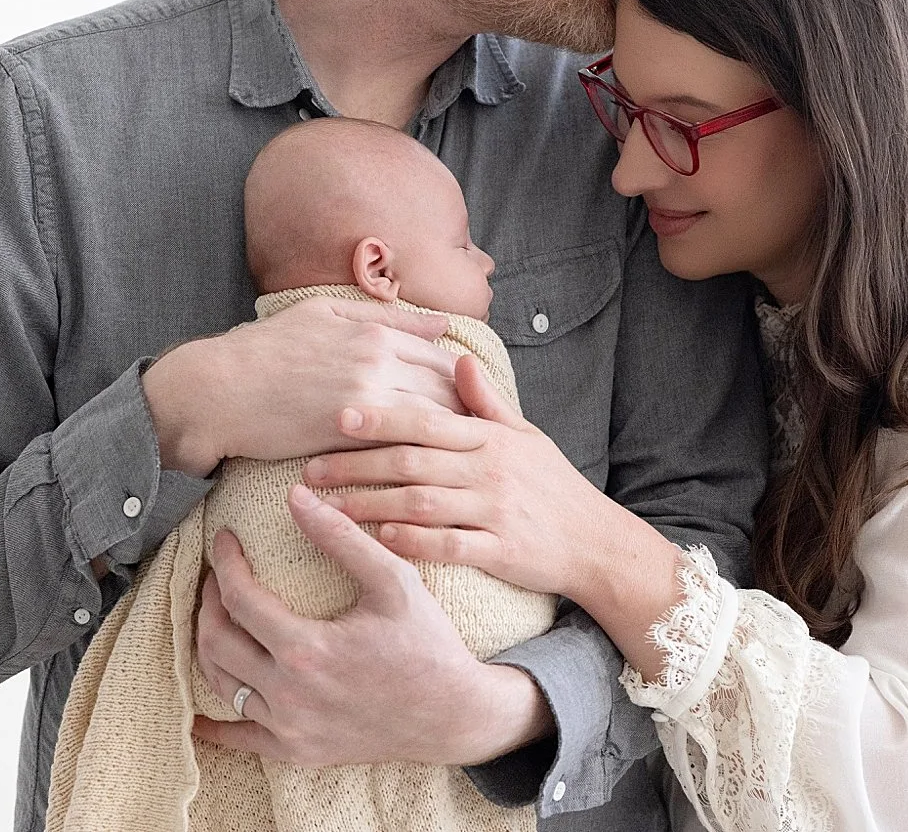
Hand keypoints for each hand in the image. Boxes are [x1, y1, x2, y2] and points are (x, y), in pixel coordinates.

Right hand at [143, 297, 459, 473]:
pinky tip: (429, 480)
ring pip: (429, 422)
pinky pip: (397, 449)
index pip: (445, 362)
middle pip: (447, 393)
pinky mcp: (345, 436)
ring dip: (450, 446)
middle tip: (484, 447)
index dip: (467, 388)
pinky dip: (418, 463)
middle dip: (469, 419)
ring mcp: (364, 400)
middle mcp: (378, 362)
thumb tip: (439, 325)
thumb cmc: (265, 349)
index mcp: (376, 332)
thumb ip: (385, 317)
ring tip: (464, 468)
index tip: (479, 410)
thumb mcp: (324, 314)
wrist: (217, 389)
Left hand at [191, 486, 552, 765]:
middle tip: (217, 575)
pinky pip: (239, 737)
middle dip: (208, 600)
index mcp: (306, 649)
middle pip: (217, 640)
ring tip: (217, 616)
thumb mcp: (393, 581)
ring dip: (209, 644)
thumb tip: (295, 496)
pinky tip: (198, 712)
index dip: (225, 562)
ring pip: (221, 683)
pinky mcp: (296, 751)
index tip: (224, 539)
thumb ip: (341, 537)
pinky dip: (212, 725)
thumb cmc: (427, 643)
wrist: (454, 714)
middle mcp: (288, 694)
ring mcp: (289, 728)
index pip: (239, 598)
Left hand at [301, 356, 630, 602]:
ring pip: (422, 504)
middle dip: (358, 463)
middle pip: (413, 461)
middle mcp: (491, 470)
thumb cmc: (552, 485)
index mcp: (491, 438)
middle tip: (312, 467)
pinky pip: (448, 546)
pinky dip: (411, 544)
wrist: (595, 540)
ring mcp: (496, 511)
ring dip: (371, 505)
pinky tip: (378, 542)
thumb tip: (458, 356)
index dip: (382, 416)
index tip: (338, 415)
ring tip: (329, 508)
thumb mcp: (526, 436)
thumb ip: (486, 401)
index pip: (428, 419)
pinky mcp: (501, 551)